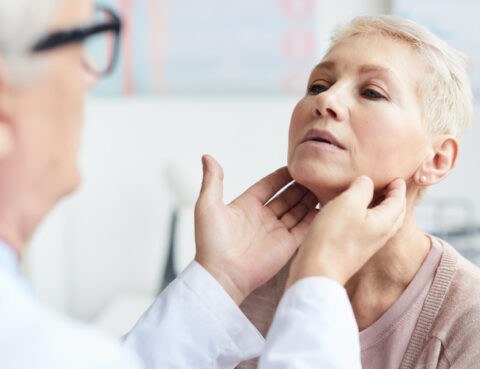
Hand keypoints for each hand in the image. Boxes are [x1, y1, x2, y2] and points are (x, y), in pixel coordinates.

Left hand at [194, 155, 317, 303]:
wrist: (222, 274)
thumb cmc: (211, 242)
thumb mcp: (208, 205)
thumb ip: (212, 180)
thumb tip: (206, 156)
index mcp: (246, 206)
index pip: (268, 186)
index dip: (281, 176)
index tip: (295, 165)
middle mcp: (263, 217)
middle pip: (286, 197)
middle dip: (299, 186)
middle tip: (315, 173)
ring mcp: (276, 231)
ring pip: (297, 210)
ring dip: (308, 199)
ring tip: (324, 185)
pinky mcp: (287, 246)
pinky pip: (304, 227)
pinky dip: (314, 217)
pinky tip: (325, 205)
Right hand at [287, 176, 405, 286]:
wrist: (318, 271)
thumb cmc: (333, 236)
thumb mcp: (348, 203)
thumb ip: (361, 187)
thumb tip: (367, 182)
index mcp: (384, 222)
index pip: (398, 200)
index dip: (398, 186)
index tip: (396, 176)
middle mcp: (380, 235)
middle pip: (395, 213)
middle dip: (394, 198)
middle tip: (389, 186)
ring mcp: (367, 245)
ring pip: (382, 222)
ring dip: (381, 208)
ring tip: (371, 197)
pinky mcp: (354, 251)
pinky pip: (368, 229)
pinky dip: (368, 217)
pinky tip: (352, 214)